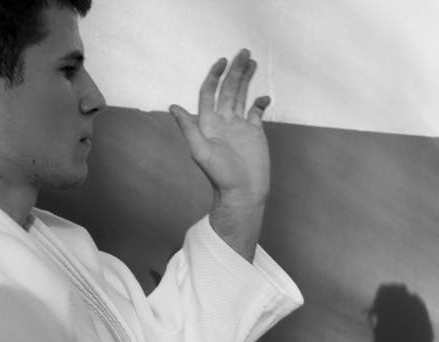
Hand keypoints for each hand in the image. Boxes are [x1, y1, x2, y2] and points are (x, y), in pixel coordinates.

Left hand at [170, 49, 270, 206]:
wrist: (243, 192)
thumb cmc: (220, 176)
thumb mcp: (201, 152)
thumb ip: (189, 129)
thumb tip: (174, 107)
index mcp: (209, 122)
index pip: (209, 92)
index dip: (214, 76)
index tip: (222, 61)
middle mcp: (223, 121)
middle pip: (228, 89)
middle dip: (235, 70)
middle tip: (243, 52)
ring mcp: (239, 126)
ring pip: (241, 96)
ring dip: (246, 79)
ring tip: (252, 61)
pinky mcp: (254, 133)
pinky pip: (256, 112)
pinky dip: (260, 102)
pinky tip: (265, 98)